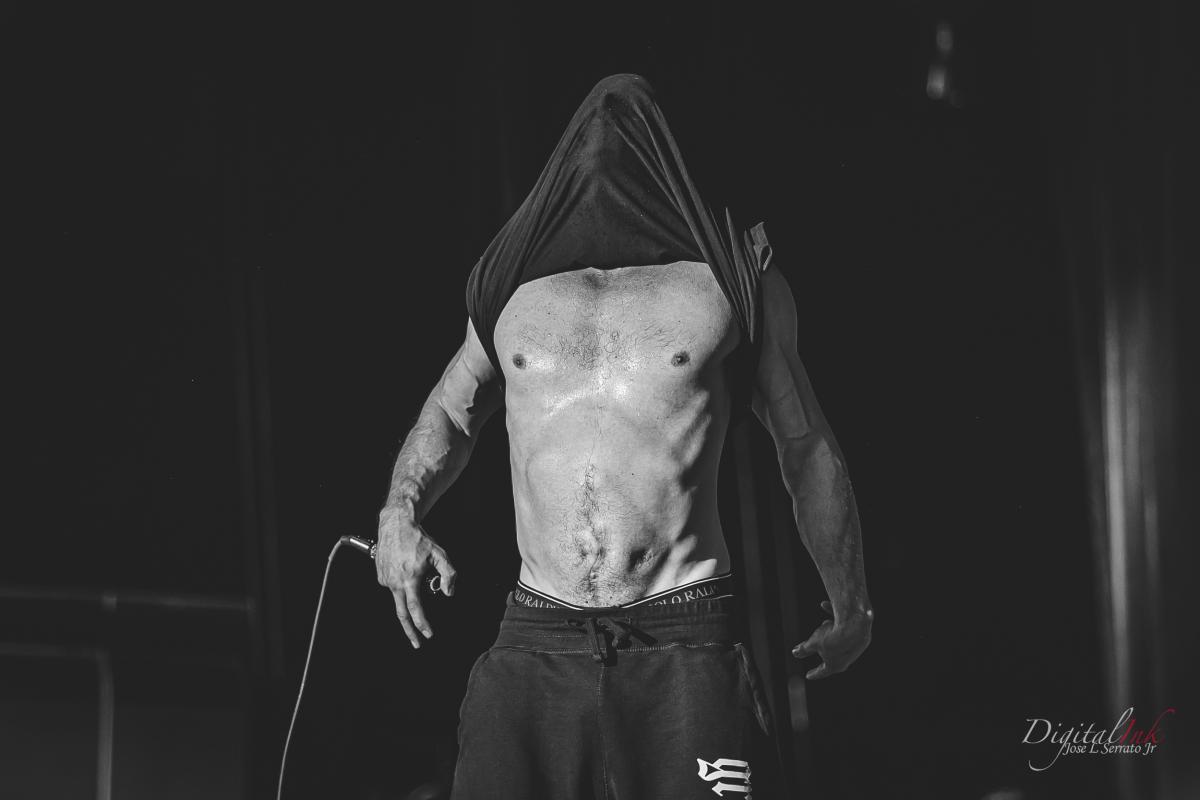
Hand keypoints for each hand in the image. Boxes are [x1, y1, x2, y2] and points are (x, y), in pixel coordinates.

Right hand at [376, 506, 456, 648]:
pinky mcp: (380, 575)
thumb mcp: (439, 554)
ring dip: (408, 596)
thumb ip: (449, 574)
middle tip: (417, 644)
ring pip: (398, 597)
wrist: (395, 524)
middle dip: (410, 632)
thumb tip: (448, 593)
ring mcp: (385, 579)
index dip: (422, 624)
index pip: (415, 609)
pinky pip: (393, 586)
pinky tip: (405, 569)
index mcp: (409, 579)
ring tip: (413, 572)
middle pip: (401, 614)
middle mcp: (394, 582)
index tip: (428, 635)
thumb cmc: (418, 539)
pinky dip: (401, 584)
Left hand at [792, 600, 871, 678]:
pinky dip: (835, 618)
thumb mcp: (813, 643)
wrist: (855, 624)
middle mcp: (847, 659)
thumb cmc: (832, 637)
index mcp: (835, 665)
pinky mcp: (860, 634)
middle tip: (814, 646)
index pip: (822, 671)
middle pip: (831, 654)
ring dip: (828, 631)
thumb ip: (804, 649)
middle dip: (822, 648)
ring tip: (824, 624)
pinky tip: (824, 605)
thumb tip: (795, 653)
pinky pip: (844, 627)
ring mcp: (855, 647)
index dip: (814, 673)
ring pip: (837, 639)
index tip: (808, 676)